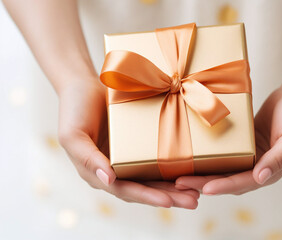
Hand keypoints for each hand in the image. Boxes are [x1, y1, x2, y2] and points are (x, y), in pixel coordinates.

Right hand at [58, 78, 198, 208]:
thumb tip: (109, 180)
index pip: (124, 190)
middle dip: (168, 196)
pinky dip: (171, 167)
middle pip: (143, 188)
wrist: (84, 87)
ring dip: (174, 187)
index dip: (147, 196)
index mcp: (98, 173)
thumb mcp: (73, 136)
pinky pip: (155, 159)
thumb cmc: (74, 110)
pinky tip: (189, 170)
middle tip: (193, 201)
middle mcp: (114, 170)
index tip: (169, 201)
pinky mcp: (137, 145)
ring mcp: (127, 158)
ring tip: (196, 193)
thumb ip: (88, 159)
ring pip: (152, 177)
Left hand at [175, 85, 281, 194]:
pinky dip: (208, 156)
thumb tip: (261, 178)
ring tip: (179, 174)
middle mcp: (257, 166)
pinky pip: (222, 152)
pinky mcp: (241, 143)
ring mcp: (248, 155)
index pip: (245, 182)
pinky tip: (190, 154)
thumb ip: (280, 159)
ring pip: (222, 168)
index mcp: (272, 170)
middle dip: (205, 183)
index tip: (205, 188)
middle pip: (228, 179)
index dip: (225, 186)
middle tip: (181, 183)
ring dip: (202, 172)